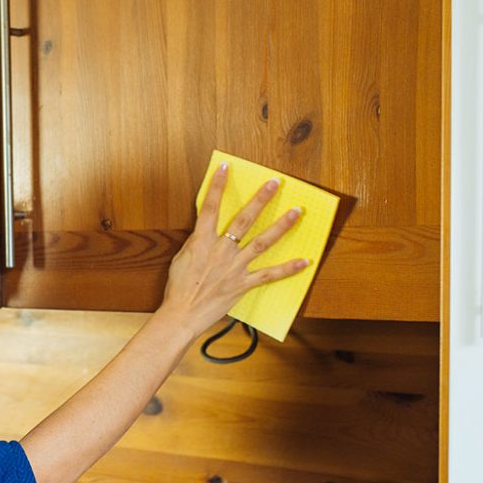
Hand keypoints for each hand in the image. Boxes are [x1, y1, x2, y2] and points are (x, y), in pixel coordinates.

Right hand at [159, 162, 308, 335]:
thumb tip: (205, 234)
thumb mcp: (181, 259)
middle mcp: (221, 250)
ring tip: (296, 211)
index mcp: (202, 242)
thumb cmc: (178, 288)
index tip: (226, 168)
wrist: (181, 313)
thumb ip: (196, 244)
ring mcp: (234, 266)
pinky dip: (288, 269)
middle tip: (275, 183)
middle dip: (261, 199)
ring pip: (262, 242)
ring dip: (281, 226)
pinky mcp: (243, 283)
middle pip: (244, 219)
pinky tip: (304, 261)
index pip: (210, 208)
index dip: (218, 186)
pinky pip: (268, 275)